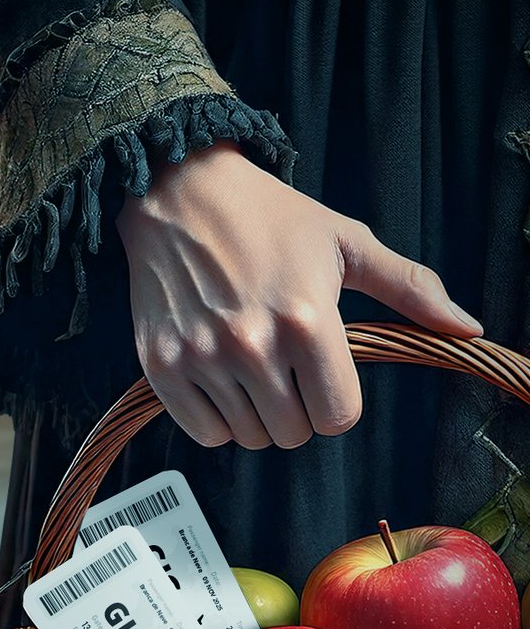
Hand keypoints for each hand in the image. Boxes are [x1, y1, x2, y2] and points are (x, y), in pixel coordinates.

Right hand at [114, 141, 482, 449]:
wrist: (179, 191)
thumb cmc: (268, 216)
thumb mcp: (346, 242)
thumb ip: (409, 287)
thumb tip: (467, 327)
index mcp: (308, 319)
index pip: (337, 418)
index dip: (335, 402)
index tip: (321, 377)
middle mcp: (253, 345)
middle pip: (291, 433)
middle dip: (295, 410)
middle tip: (283, 370)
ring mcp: (202, 358)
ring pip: (247, 437)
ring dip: (254, 415)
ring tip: (248, 369)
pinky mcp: (161, 366)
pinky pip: (204, 433)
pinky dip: (214, 419)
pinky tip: (217, 380)